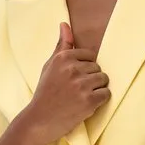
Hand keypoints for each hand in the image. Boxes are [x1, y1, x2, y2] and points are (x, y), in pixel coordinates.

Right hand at [28, 22, 110, 144]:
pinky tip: (86, 104)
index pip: (90, 56)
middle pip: (98, 68)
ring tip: (81, 97)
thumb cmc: (45, 92)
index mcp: (63, 58)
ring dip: (96, 89)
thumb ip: (61, 45)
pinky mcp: (89, 101)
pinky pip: (106, 94)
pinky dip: (99, 100)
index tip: (73, 79)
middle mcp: (72, 69)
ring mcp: (81, 85)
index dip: (84, 69)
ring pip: (104, 80)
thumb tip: (65, 24)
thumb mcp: (49, 66)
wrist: (39, 120)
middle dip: (90, 79)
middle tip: (75, 91)